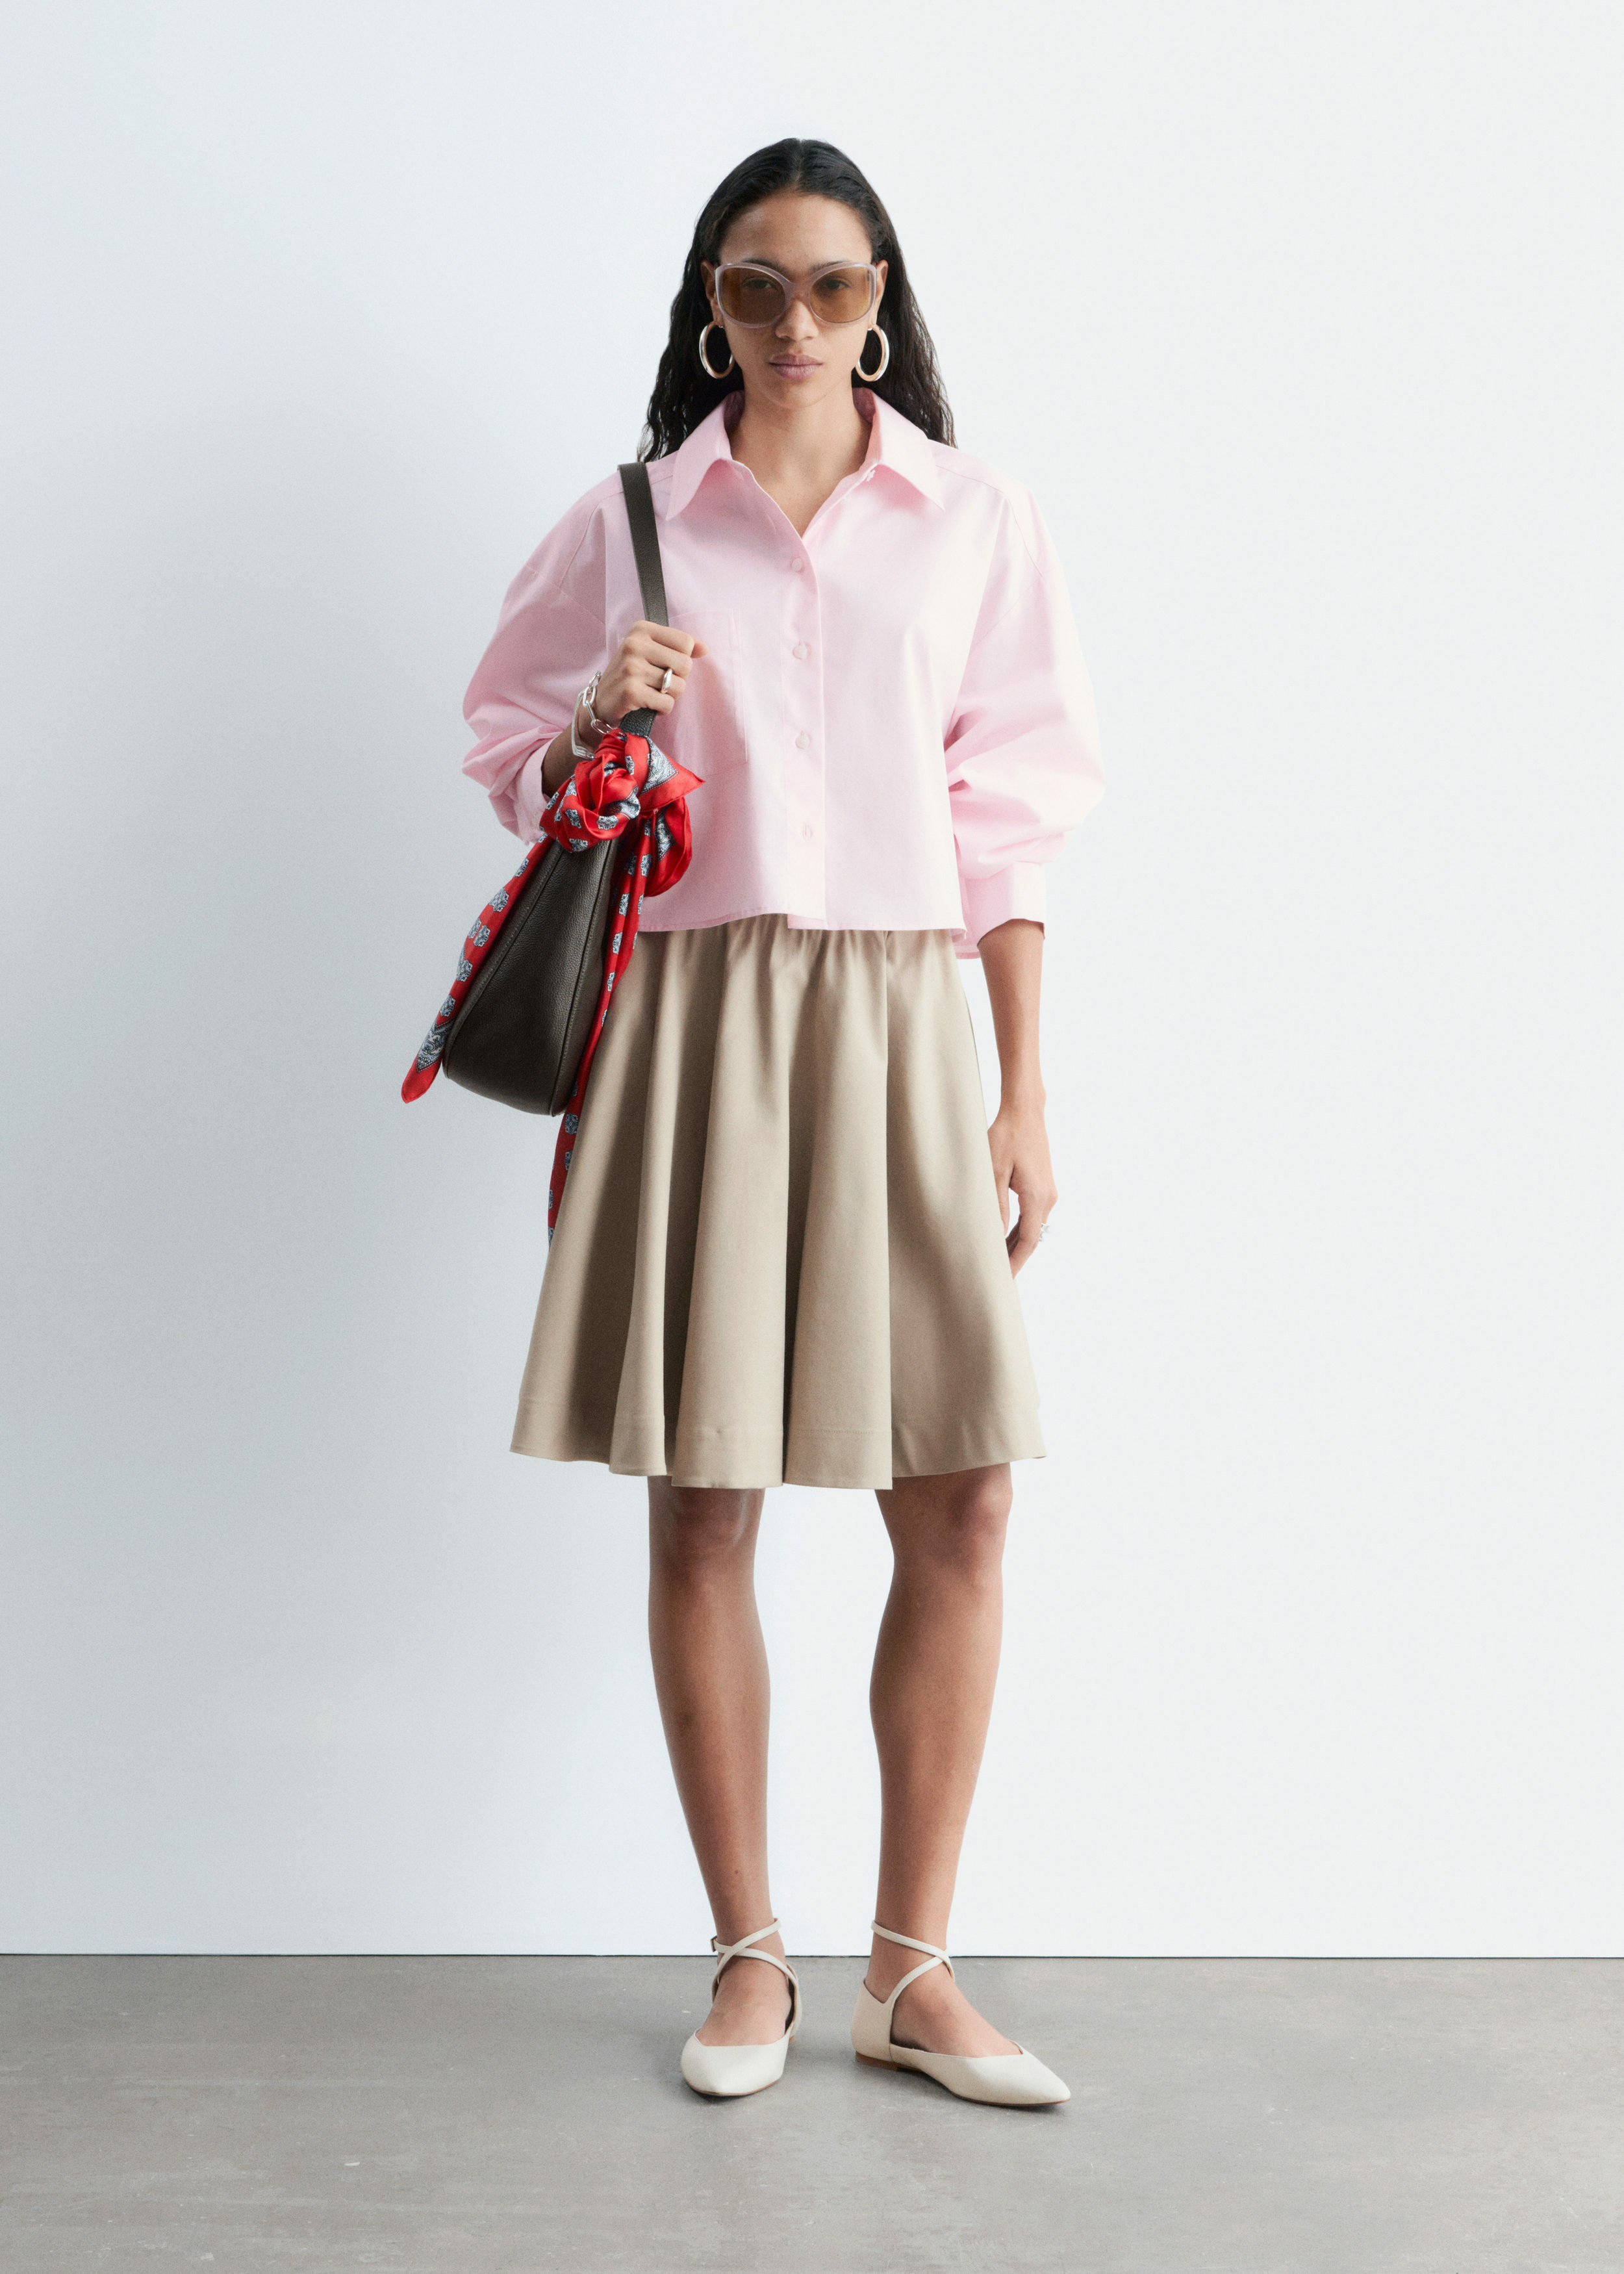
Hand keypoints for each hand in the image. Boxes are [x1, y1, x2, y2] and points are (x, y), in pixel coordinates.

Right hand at [592, 621, 708, 727]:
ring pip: (678, 687)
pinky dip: (662, 710)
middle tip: (658, 683)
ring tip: (652, 694)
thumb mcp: (651, 652)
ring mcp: (631, 668)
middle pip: (686, 665)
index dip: (682, 660)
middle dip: (678, 680)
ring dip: (670, 696)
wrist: (600, 702)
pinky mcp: (631, 691)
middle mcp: (634, 644)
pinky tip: (648, 705)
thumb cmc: (630, 675)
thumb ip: (678, 647)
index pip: (686, 643)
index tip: (663, 665)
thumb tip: (705, 649)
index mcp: (641, 629)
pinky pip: (667, 704)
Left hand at [988, 1092, 1056, 1274]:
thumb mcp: (993, 1171)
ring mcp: (1048, 1192)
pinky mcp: (1043, 1185)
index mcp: (1037, 1197)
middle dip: (1015, 1259)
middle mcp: (1048, 1198)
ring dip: (1016, 1245)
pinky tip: (1005, 1239)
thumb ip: (995, 1206)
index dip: (1015, 1263)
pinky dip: (1019, 1230)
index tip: (1003, 1280)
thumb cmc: (1006, 1136)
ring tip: (999, 1264)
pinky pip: (1032, 1216)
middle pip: (1032, 1238)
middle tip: (998, 1279)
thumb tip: (994, 1236)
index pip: (1027, 1241)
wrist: (1025, 1111)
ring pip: (1032, 1228)